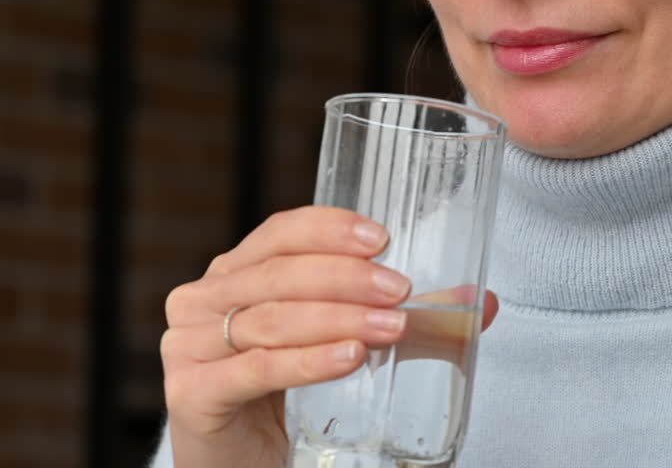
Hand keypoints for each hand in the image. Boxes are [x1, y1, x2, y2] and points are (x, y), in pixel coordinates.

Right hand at [159, 206, 498, 467]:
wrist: (234, 464)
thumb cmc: (280, 393)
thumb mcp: (334, 343)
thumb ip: (401, 319)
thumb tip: (481, 303)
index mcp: (235, 273)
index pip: (280, 233)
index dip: (329, 228)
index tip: (381, 238)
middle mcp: (203, 301)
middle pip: (279, 274)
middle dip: (346, 278)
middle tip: (399, 289)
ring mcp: (189, 347)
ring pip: (271, 319)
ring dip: (337, 318)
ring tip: (390, 327)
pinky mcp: (192, 394)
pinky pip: (255, 370)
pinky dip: (307, 362)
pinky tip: (348, 357)